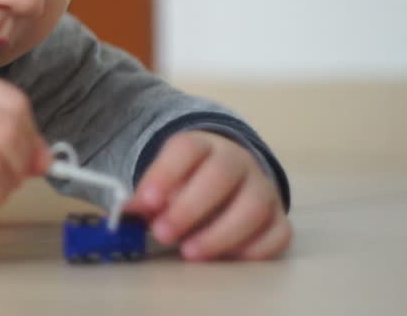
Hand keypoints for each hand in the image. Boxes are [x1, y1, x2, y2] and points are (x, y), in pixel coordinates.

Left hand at [121, 131, 290, 260]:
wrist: (231, 176)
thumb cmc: (188, 183)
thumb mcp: (164, 181)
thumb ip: (148, 196)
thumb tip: (127, 213)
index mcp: (202, 145)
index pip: (186, 149)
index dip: (165, 174)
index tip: (146, 202)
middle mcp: (237, 161)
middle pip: (220, 176)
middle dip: (189, 208)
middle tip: (162, 234)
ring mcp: (263, 188)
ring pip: (253, 206)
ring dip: (220, 234)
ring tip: (190, 253)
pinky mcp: (279, 217)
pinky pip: (278, 233)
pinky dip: (254, 250)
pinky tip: (226, 260)